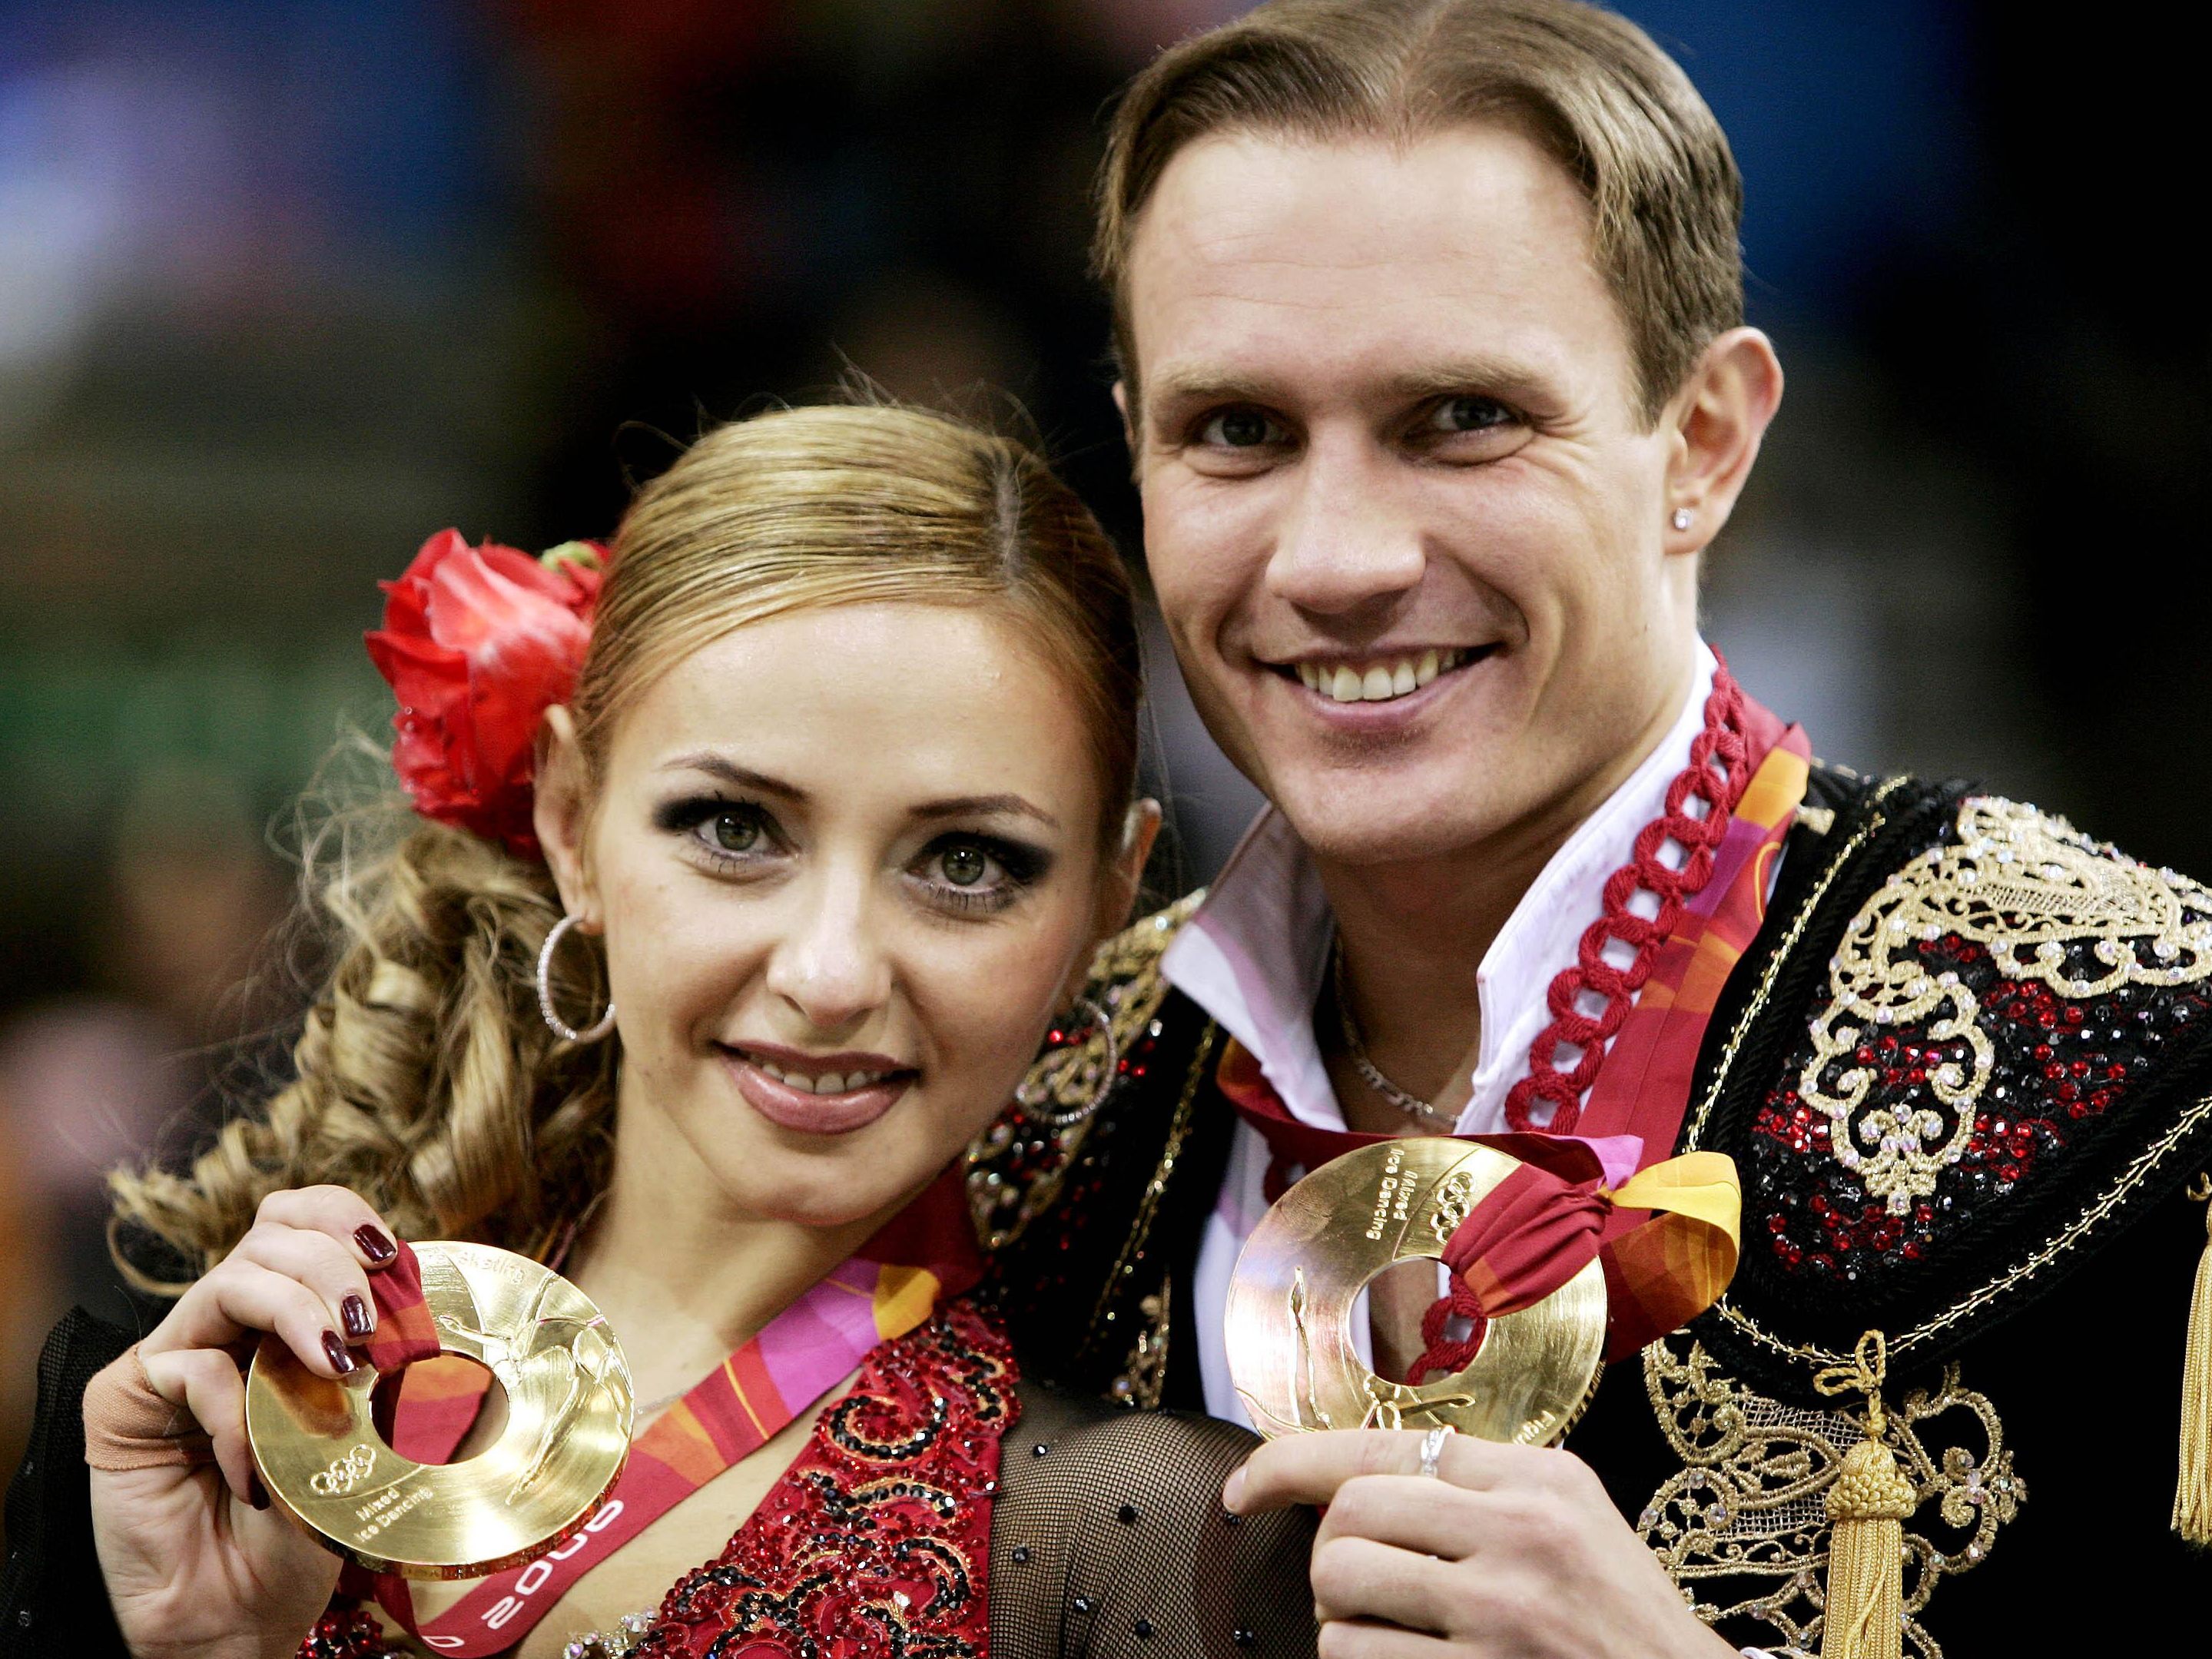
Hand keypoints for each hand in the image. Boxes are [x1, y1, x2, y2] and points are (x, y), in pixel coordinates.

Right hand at [89, 1186, 401, 1658]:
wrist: (239, 1615)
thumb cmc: (305, 1528)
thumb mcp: (367, 1437)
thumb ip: (382, 1372)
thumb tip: (432, 1317)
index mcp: (283, 1316)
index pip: (301, 1220)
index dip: (344, 1216)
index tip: (392, 1254)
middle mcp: (225, 1323)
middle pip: (270, 1234)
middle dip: (332, 1265)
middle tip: (370, 1327)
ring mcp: (174, 1355)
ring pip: (232, 1278)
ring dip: (299, 1311)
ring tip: (339, 1367)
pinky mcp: (124, 1399)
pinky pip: (190, 1368)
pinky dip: (237, 1413)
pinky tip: (258, 1470)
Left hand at [1225, 1429, 1736, 1658]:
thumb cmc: (1619, 1614)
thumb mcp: (1572, 1517)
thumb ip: (1481, 1485)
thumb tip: (1354, 1475)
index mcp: (1539, 1481)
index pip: (1381, 1447)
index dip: (1292, 1463)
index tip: (1246, 1487)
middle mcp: (1521, 1536)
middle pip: (1348, 1516)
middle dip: (1332, 1554)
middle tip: (1362, 1586)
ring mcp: (1503, 1616)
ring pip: (1341, 1590)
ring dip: (1342, 1619)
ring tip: (1387, 1631)